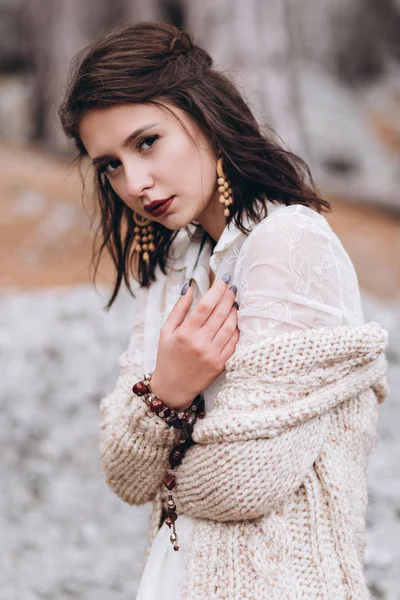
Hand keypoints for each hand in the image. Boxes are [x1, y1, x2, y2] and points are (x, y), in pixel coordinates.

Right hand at [150, 274, 238, 409]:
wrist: (173, 387)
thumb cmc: (167, 357)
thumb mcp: (166, 331)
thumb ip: (178, 309)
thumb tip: (189, 288)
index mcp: (185, 333)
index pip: (206, 305)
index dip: (217, 290)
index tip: (224, 280)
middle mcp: (200, 343)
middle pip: (220, 313)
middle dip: (229, 297)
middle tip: (233, 287)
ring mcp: (212, 354)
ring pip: (230, 326)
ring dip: (234, 311)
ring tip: (234, 302)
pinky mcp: (221, 364)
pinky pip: (234, 342)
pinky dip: (236, 329)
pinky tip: (235, 321)